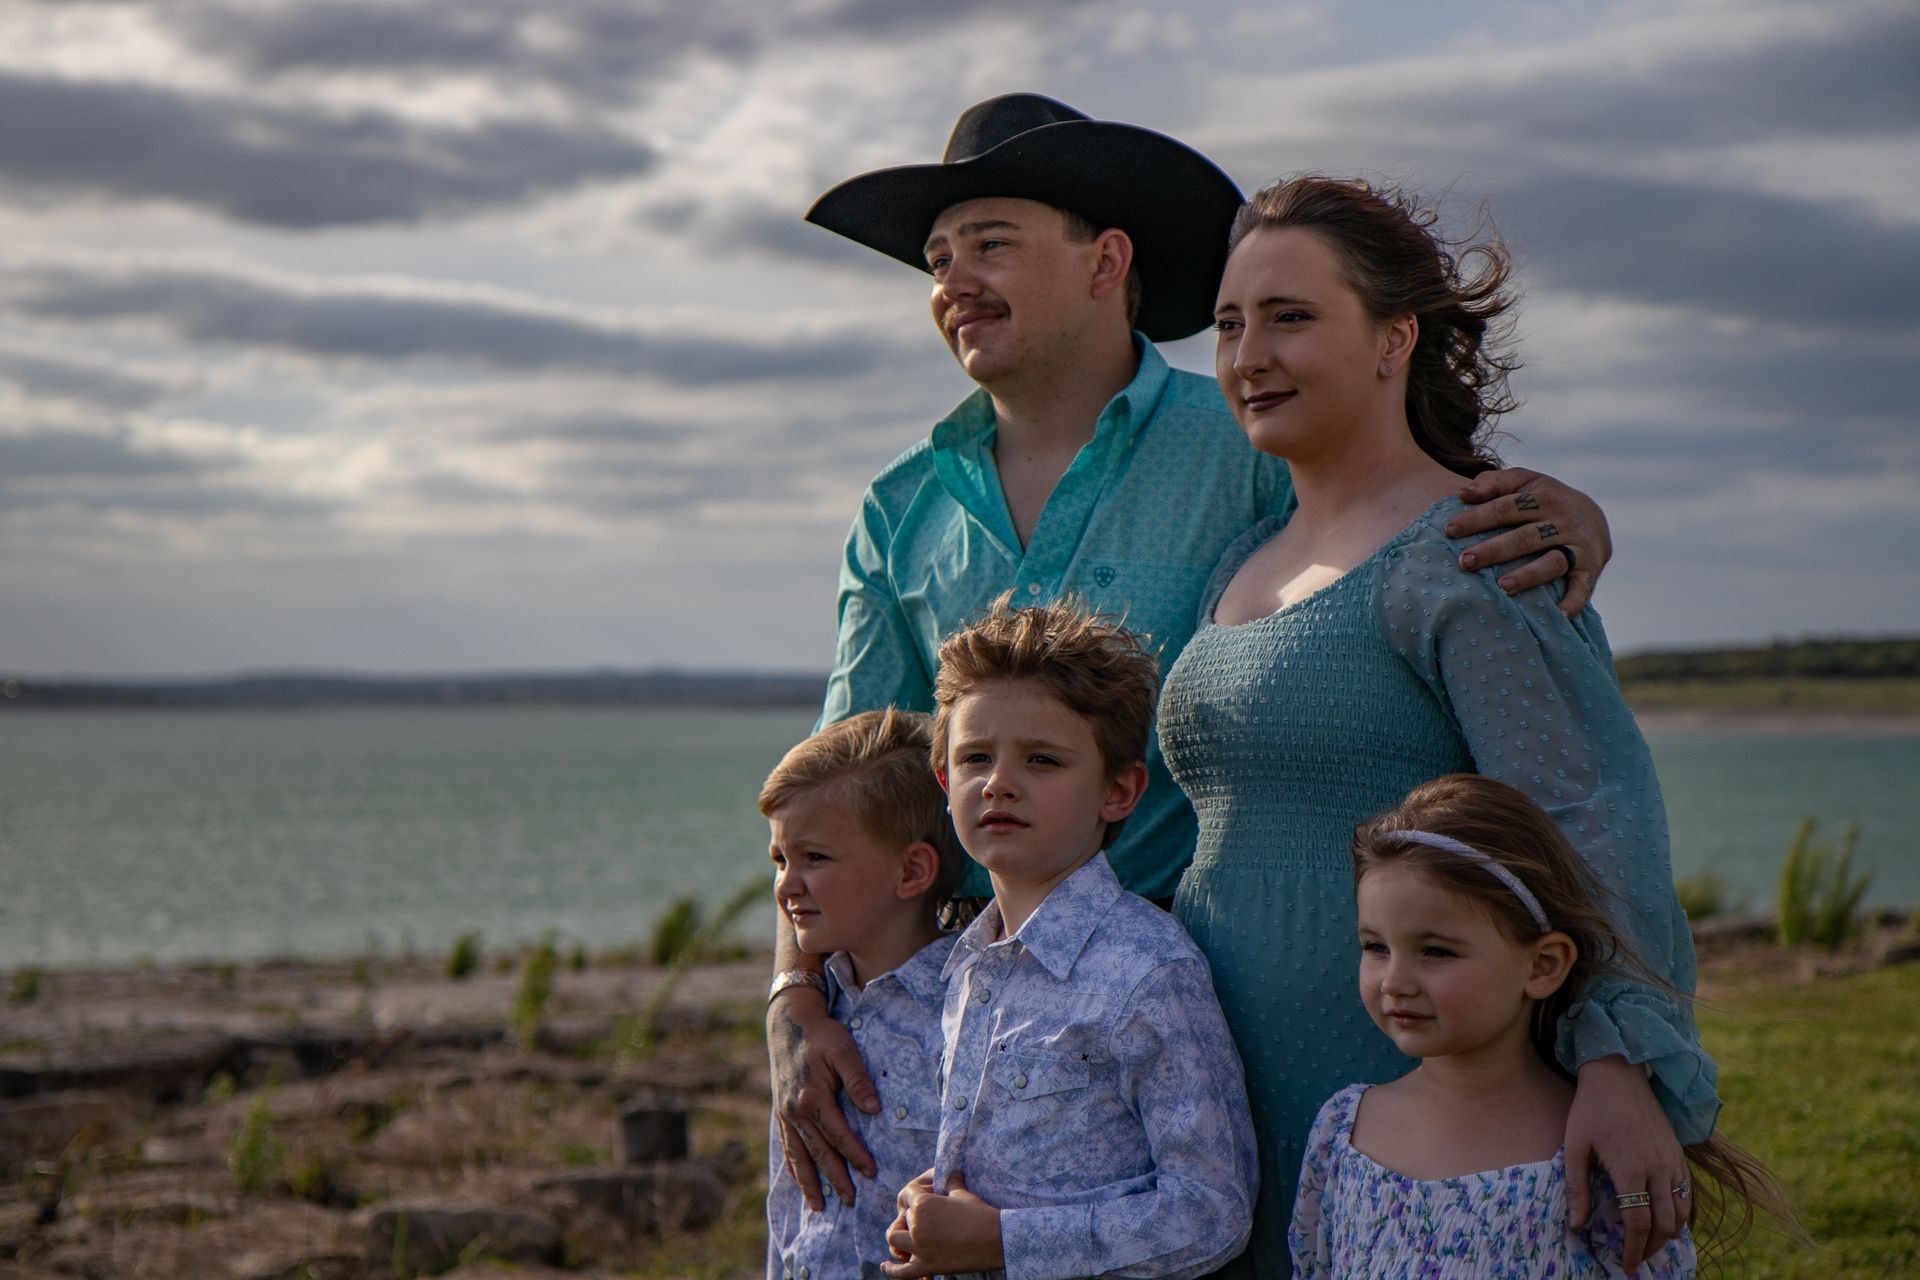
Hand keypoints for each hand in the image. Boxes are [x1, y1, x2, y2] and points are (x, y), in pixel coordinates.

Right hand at [768, 986, 877, 1209]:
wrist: (789, 1023)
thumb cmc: (822, 1035)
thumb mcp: (844, 1050)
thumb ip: (858, 1080)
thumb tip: (874, 1110)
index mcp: (813, 1098)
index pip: (838, 1135)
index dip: (855, 1155)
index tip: (871, 1172)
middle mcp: (795, 1111)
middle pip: (819, 1152)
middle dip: (835, 1179)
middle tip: (851, 1201)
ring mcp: (785, 1114)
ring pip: (799, 1155)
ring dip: (809, 1183)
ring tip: (819, 1206)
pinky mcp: (780, 1111)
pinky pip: (787, 1146)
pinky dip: (794, 1167)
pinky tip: (800, 1180)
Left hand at [882, 1170, 1004, 1277]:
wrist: (996, 1240)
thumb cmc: (980, 1214)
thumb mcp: (962, 1192)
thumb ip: (949, 1182)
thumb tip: (949, 1172)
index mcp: (923, 1205)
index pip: (908, 1193)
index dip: (918, 1191)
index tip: (929, 1193)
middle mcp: (917, 1226)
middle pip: (903, 1217)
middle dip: (912, 1214)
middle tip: (929, 1215)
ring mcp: (920, 1248)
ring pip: (894, 1239)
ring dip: (898, 1235)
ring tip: (905, 1235)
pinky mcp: (927, 1266)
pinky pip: (902, 1272)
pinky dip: (891, 1269)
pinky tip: (885, 1265)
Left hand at [1448, 468, 1611, 615]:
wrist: (1593, 515)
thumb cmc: (1543, 500)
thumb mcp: (1524, 481)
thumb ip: (1493, 482)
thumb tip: (1462, 493)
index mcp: (1543, 497)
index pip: (1506, 508)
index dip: (1478, 518)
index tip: (1449, 530)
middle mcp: (1562, 522)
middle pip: (1525, 537)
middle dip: (1494, 550)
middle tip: (1465, 562)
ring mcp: (1578, 547)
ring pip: (1552, 562)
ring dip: (1528, 576)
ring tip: (1502, 587)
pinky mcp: (1591, 569)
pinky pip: (1583, 587)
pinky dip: (1573, 602)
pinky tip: (1558, 615)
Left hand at [1566, 1054, 1689, 1270]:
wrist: (1618, 1074)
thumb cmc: (1591, 1109)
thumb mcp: (1575, 1146)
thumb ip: (1576, 1188)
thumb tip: (1576, 1226)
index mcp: (1630, 1168)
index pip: (1638, 1223)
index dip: (1634, 1250)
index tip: (1626, 1266)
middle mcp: (1658, 1167)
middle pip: (1665, 1224)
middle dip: (1652, 1248)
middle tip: (1637, 1260)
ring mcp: (1672, 1160)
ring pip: (1682, 1212)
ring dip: (1669, 1235)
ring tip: (1650, 1245)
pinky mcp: (1679, 1153)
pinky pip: (1687, 1193)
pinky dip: (1680, 1214)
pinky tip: (1665, 1221)